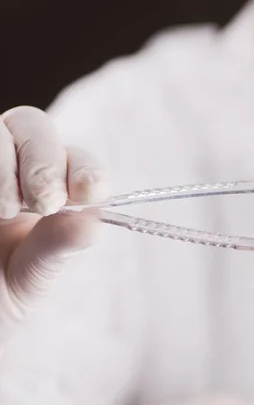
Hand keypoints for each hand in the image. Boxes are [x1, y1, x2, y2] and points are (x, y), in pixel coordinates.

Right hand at [0, 106, 108, 342]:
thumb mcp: (30, 278)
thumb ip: (56, 248)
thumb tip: (94, 222)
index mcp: (48, 190)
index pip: (75, 160)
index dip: (86, 169)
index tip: (91, 193)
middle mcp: (12, 168)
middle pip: (33, 125)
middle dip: (45, 161)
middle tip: (46, 201)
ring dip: (4, 168)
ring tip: (5, 211)